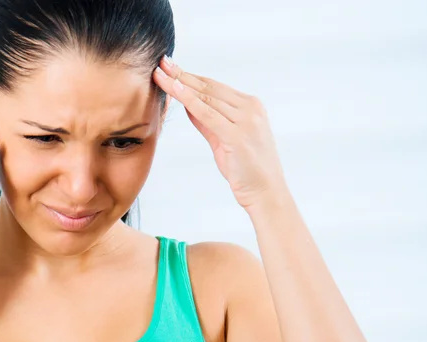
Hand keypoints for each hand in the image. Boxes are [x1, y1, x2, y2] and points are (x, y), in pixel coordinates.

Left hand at [153, 56, 286, 209]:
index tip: (171, 68)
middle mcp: (251, 108)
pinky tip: (175, 91)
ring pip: (207, 97)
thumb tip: (189, 105)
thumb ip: (208, 123)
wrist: (266, 193)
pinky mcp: (238, 135)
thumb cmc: (246, 170)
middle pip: (210, 87)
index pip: (215, 87)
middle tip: (162, 63)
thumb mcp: (224, 141)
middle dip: (183, 75)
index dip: (190, 77)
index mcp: (250, 106)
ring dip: (181, 84)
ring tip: (161, 73)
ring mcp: (246, 120)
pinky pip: (208, 114)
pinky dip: (189, 100)